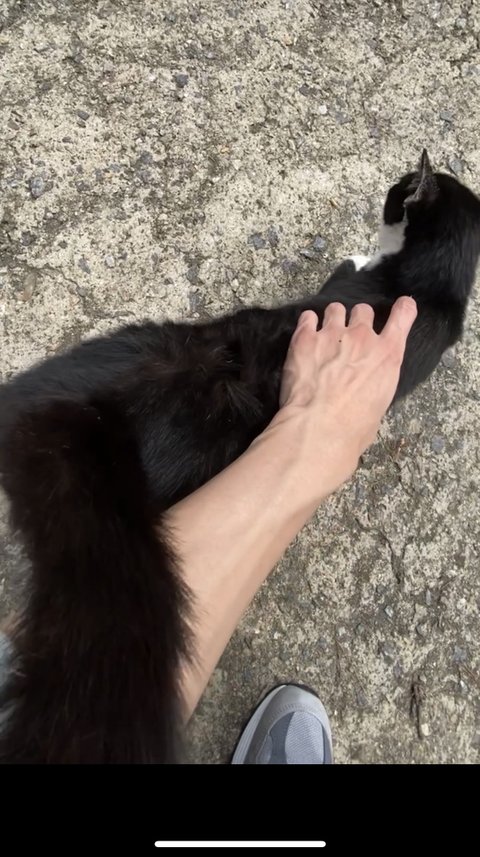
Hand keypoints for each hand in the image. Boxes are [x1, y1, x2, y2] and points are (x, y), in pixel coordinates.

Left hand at [273, 297, 417, 495]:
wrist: (320, 427)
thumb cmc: (354, 427)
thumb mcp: (379, 405)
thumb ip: (375, 383)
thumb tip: (365, 388)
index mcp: (388, 355)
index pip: (402, 316)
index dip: (402, 309)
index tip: (401, 307)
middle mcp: (363, 338)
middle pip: (364, 311)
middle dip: (358, 321)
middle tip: (349, 337)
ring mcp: (333, 334)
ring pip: (335, 309)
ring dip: (332, 319)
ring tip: (325, 335)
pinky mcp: (305, 339)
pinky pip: (307, 318)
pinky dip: (307, 324)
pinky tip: (305, 334)